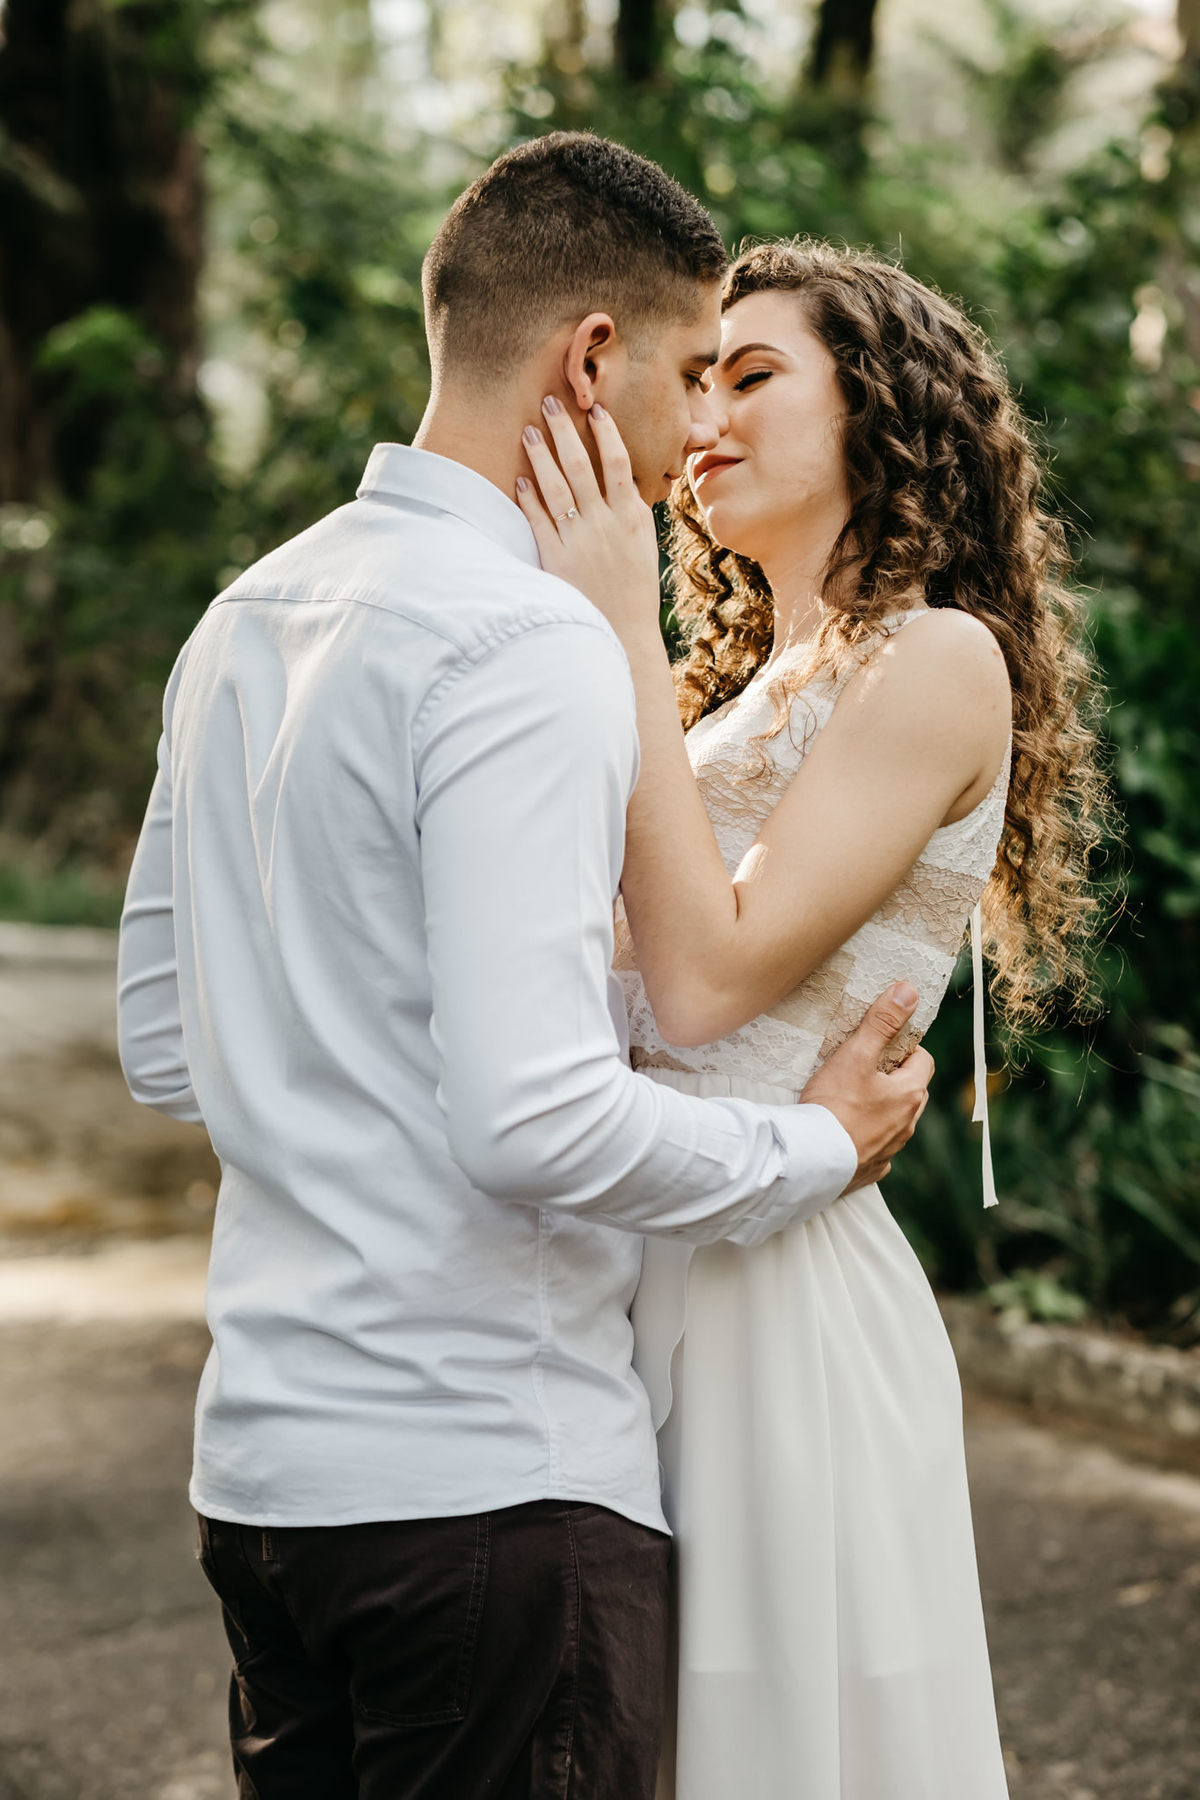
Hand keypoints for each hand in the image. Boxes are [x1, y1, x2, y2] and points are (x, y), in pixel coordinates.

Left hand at [515, 398, 662, 646]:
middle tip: (549, 403)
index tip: (593, 410)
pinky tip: (519, 479)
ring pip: (557, 487)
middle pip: (582, 466)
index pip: (618, 463)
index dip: (606, 433)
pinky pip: (539, 522)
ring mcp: (581, 541)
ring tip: (527, 431)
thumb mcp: (643, 547)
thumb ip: (633, 511)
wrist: (623, 634)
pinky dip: (528, 498)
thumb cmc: (633, 590)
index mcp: (632, 518)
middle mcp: (606, 524)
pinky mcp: (558, 561)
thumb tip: (624, 480)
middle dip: (564, 431)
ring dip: (540, 456)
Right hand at [800, 983, 932, 1193]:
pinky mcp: (871, 1169)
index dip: (904, 1048)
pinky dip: (867, 1138)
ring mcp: (891, 1149)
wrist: (809, 1161)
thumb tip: (908, 991)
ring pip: (896, 1121)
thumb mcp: (855, 1055)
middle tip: (863, 1068)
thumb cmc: (833, 1105)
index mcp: (909, 1094)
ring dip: (882, 1108)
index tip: (880, 1045)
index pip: (922, 1061)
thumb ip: (882, 1022)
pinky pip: (878, 1148)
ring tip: (850, 1100)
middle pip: (911, 1091)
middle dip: (894, 1078)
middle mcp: (907, 1124)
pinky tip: (845, 1132)